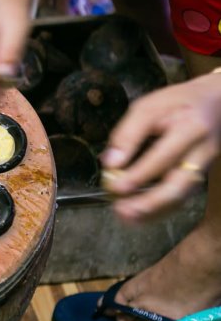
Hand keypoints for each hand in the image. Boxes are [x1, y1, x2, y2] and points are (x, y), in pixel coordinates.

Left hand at [101, 73, 220, 221]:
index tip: (115, 187)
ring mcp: (204, 167)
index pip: (163, 156)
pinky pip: (182, 198)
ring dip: (154, 211)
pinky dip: (161, 210)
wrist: (217, 103)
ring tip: (127, 217)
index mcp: (189, 128)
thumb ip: (128, 134)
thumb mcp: (148, 107)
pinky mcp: (201, 176)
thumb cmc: (177, 103)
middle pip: (179, 184)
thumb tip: (110, 163)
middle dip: (150, 203)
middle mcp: (202, 152)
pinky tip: (140, 215)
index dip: (139, 174)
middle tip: (123, 211)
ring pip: (182, 196)